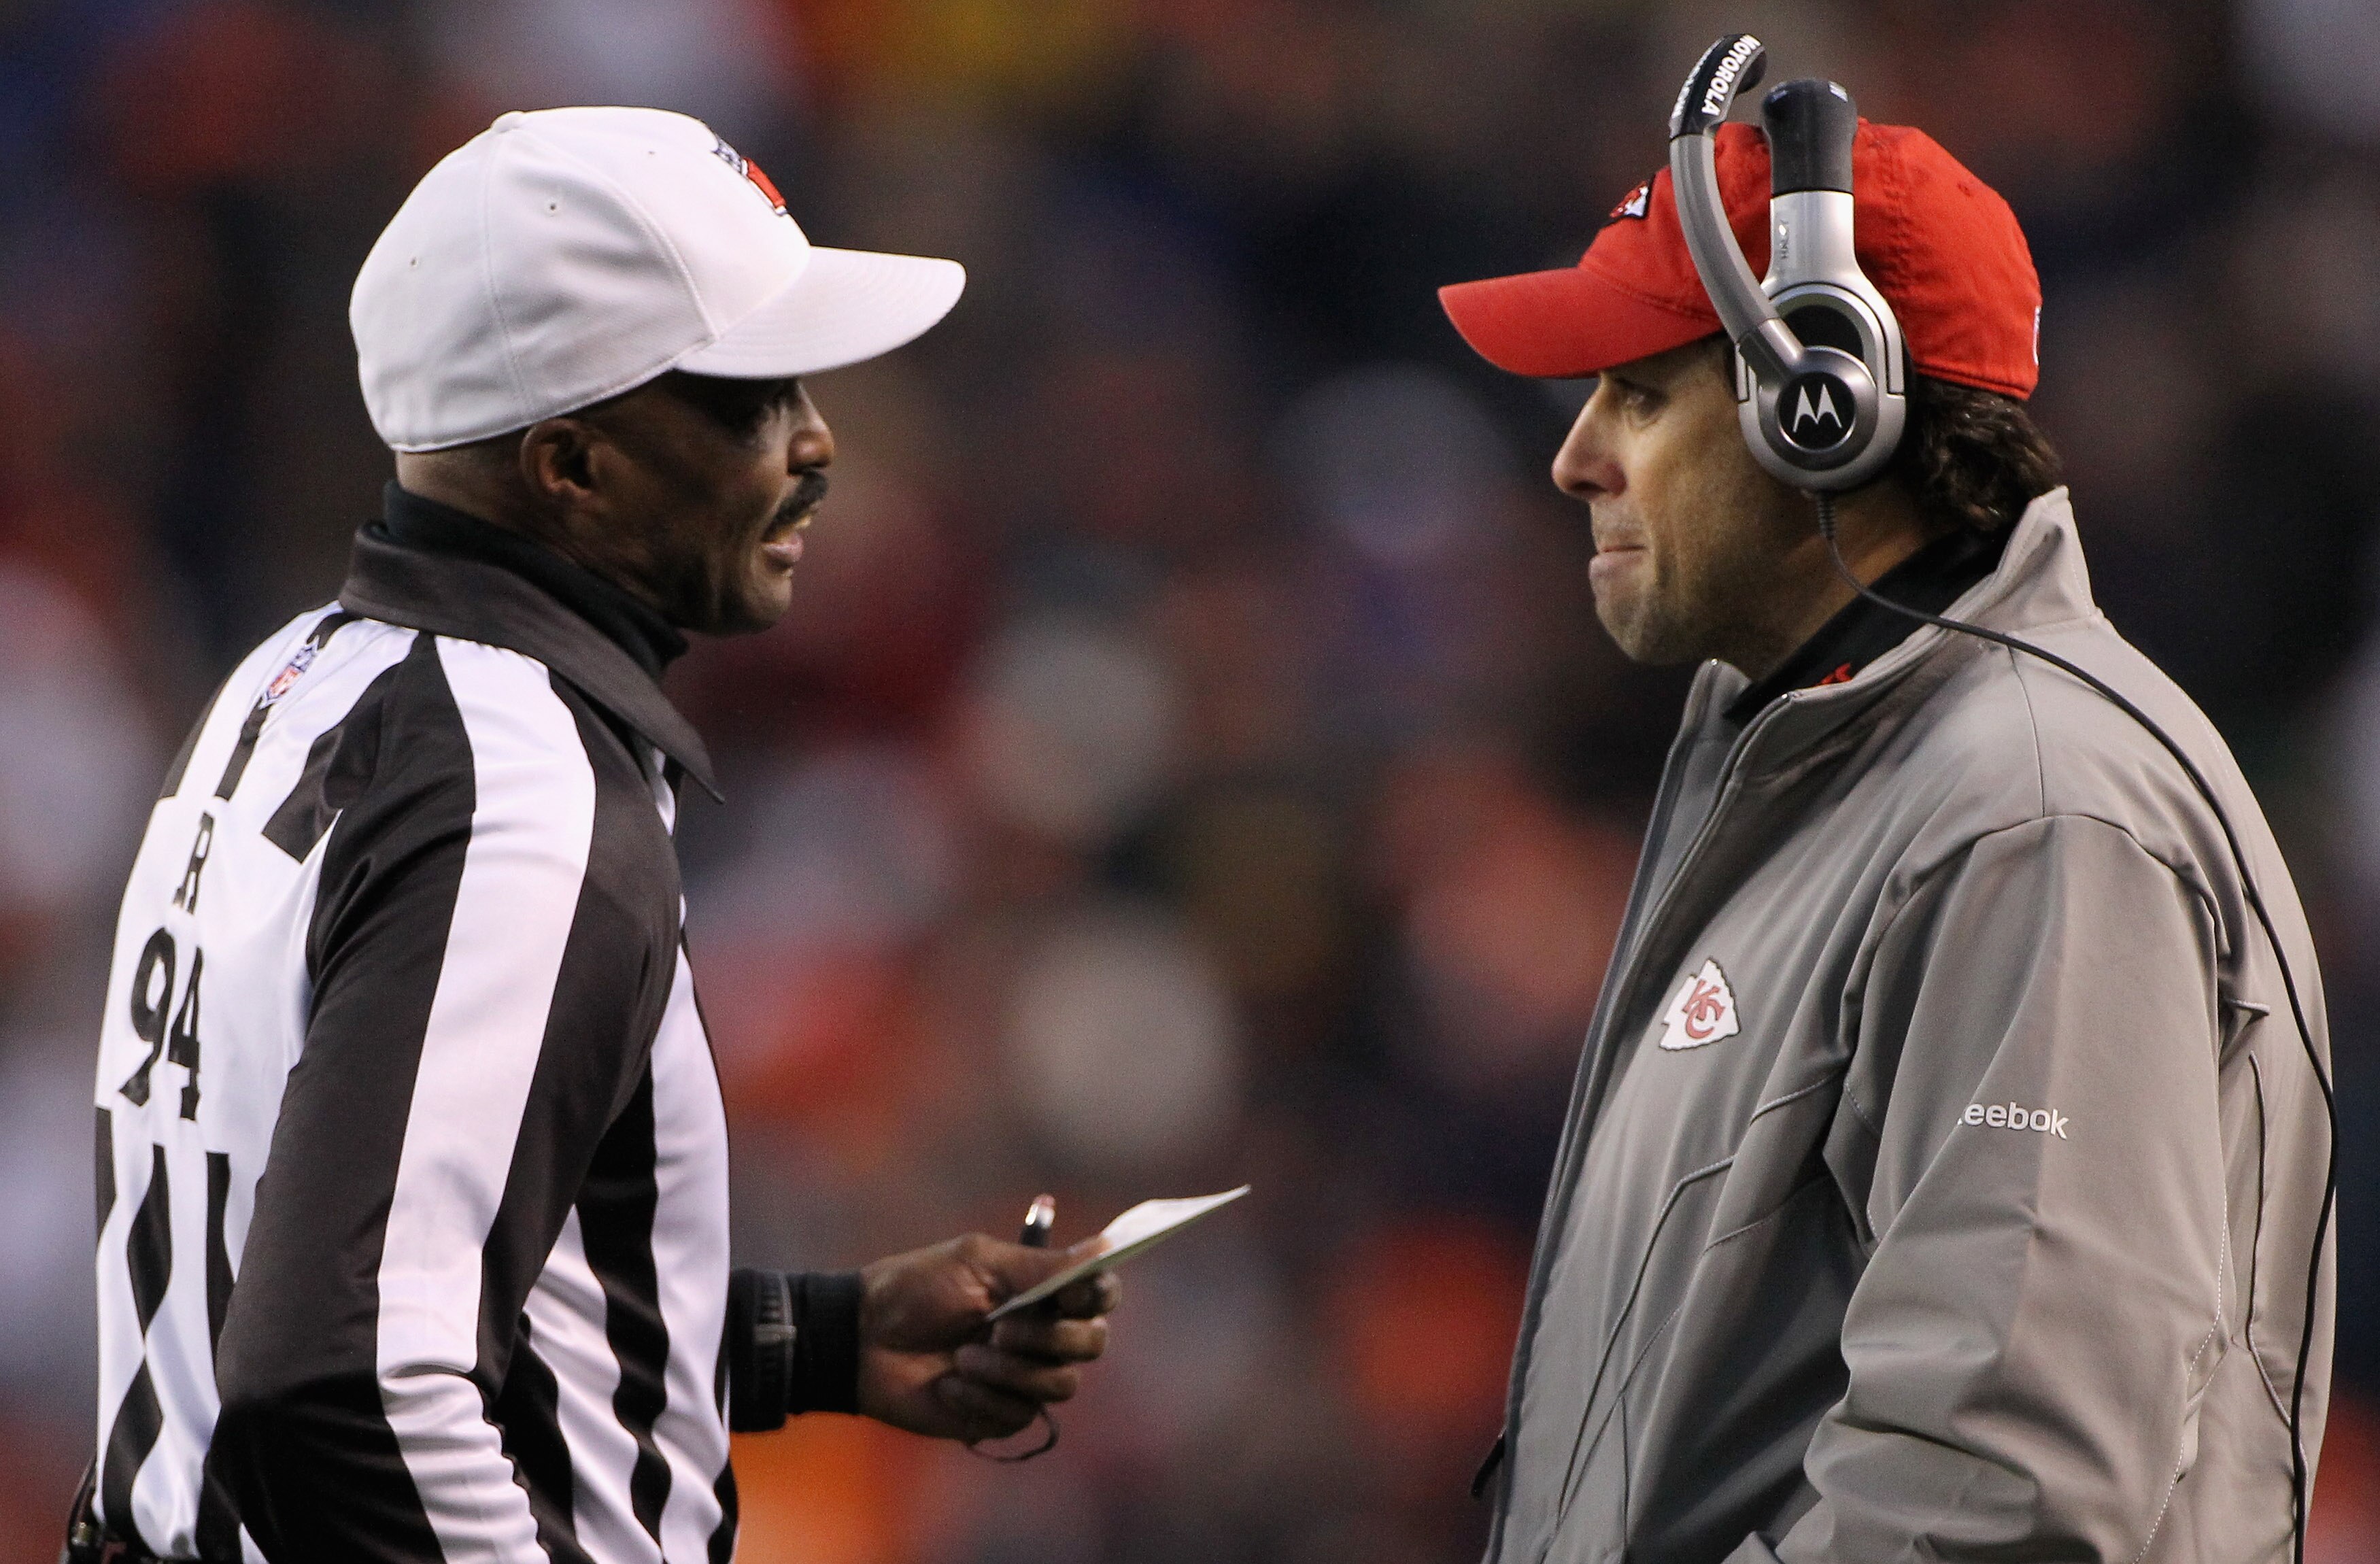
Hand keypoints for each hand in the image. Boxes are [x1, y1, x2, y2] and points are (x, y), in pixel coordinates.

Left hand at [855, 1233, 1120, 1442]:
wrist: (862, 1341)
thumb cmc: (916, 1290)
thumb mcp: (978, 1265)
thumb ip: (1042, 1266)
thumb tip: (1106, 1248)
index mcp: (1041, 1291)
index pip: (1101, 1295)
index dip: (1097, 1296)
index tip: (1068, 1296)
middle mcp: (1042, 1334)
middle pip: (1092, 1343)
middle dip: (1050, 1338)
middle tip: (1000, 1328)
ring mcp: (1024, 1377)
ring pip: (1061, 1384)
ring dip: (1011, 1371)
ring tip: (963, 1357)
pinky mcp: (1000, 1414)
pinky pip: (1020, 1414)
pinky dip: (982, 1396)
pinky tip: (948, 1384)